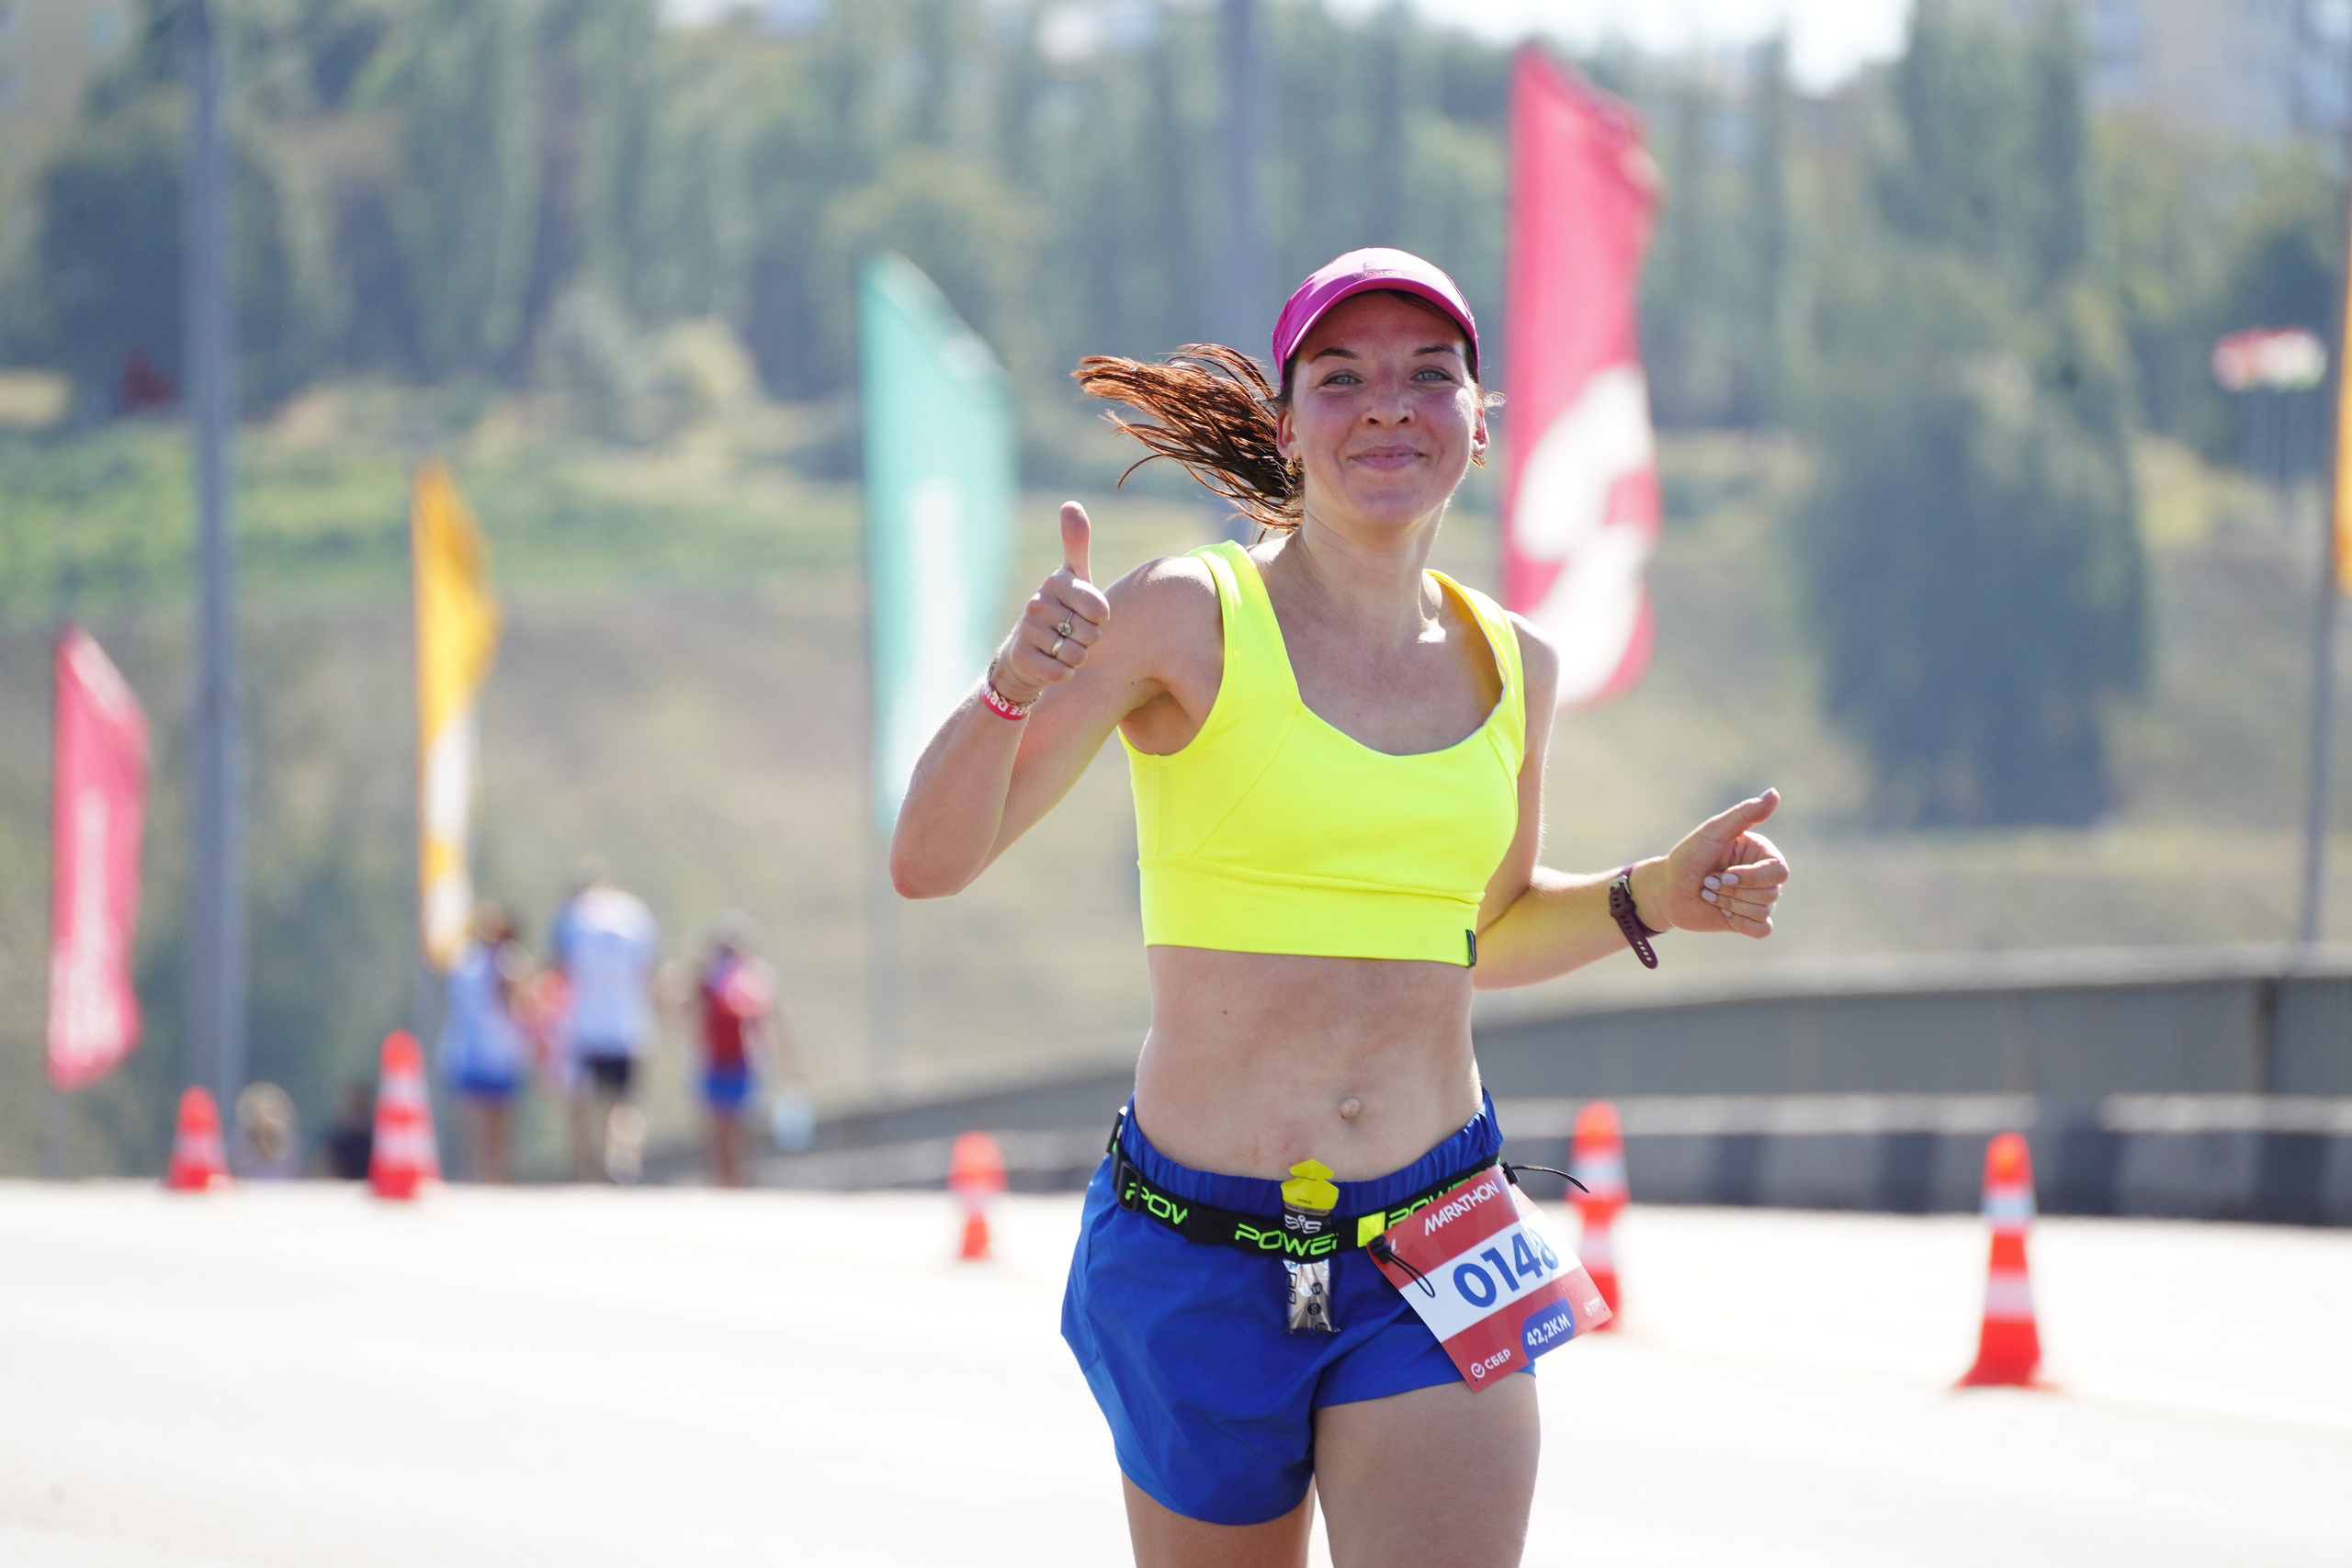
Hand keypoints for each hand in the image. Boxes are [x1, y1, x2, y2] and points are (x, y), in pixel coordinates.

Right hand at [991, 502, 1107, 704]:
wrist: (1026, 654)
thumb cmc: (1060, 612)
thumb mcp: (1072, 578)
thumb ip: (1075, 543)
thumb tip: (1070, 504)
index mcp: (1056, 582)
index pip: (1101, 610)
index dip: (1100, 620)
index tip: (1085, 615)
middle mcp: (1037, 602)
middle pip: (1091, 635)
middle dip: (1088, 641)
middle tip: (1070, 635)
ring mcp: (1027, 630)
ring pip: (1077, 655)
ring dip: (1076, 659)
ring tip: (1060, 648)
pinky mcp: (1022, 657)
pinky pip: (1062, 673)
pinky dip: (1064, 674)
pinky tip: (1052, 664)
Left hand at [1640, 789, 1788, 938]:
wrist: (1667, 889)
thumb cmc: (1689, 857)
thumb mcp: (1714, 832)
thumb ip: (1744, 814)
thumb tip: (1774, 793)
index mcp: (1762, 854)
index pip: (1779, 871)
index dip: (1751, 877)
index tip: (1724, 874)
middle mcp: (1765, 877)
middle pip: (1770, 893)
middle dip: (1732, 891)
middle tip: (1708, 881)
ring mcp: (1759, 900)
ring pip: (1762, 911)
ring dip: (1728, 904)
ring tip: (1709, 892)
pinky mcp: (1750, 921)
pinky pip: (1761, 930)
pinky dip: (1740, 923)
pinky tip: (1722, 912)